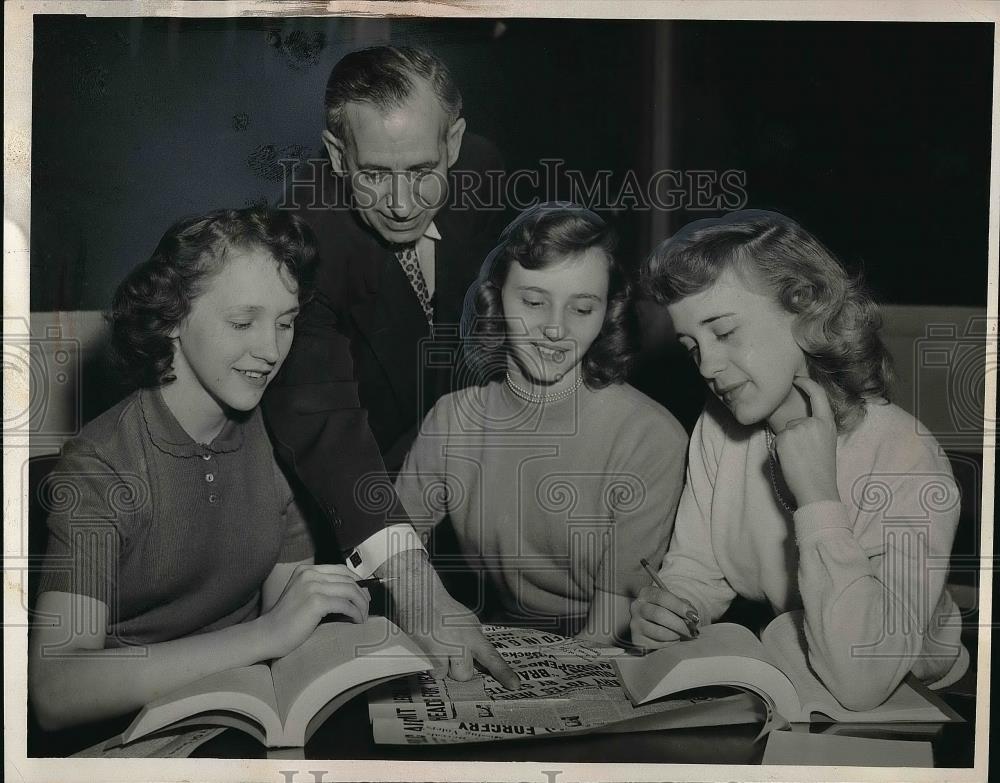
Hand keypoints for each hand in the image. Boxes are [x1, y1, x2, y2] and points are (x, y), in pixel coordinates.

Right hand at [256, 564, 369, 658]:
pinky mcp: (316, 602)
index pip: (341, 569)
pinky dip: (355, 613)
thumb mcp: (302, 594)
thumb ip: (321, 587)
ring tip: (363, 616)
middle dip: (363, 594)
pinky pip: (346, 605)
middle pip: (348, 579)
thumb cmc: (287, 620)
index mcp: (306, 570)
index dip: (357, 581)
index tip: (364, 594)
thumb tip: (351, 590)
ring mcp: (312, 587)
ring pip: (350, 591)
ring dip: (362, 605)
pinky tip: (357, 621)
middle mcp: (309, 574)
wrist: (268, 634)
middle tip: (367, 607)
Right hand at [379, 550, 519, 690]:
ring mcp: (451, 645)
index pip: (491, 655)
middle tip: (446, 655)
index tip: (514, 685)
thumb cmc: (435, 603)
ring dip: (443, 667)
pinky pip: (436, 671)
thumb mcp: (460, 619)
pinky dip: (430, 665)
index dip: (503, 672)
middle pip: (467, 673)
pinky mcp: (435, 650)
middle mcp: (466, 639)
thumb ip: (469, 638)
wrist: (418, 590)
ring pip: (452, 674)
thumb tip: (470, 659)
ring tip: (435, 648)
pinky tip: (426, 648)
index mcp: (474, 630)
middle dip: (457, 670)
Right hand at [629, 585, 699, 648]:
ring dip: (675, 634)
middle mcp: (637, 607)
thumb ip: (683, 605)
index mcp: (646, 593)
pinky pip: (656, 644)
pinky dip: (669, 643)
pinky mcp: (637, 639)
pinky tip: (673, 639)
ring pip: (658, 631)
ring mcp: (635, 624)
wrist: (648, 622)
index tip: (693, 615)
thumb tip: (692, 616)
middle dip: (679, 624)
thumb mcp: (672, 602)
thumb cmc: (665, 610)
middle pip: (659, 615)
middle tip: (692, 630)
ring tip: (682, 634)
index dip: (680, 606)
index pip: (662, 597)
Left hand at [772, 376, 839, 506]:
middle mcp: (813, 423)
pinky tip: (789, 462)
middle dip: (791, 438)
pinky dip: (778, 453)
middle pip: (793, 422)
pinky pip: (775, 442)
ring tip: (798, 461)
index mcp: (827, 423)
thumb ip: (814, 429)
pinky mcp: (785, 437)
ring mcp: (798, 428)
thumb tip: (795, 424)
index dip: (807, 384)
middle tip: (802, 458)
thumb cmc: (820, 472)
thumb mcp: (825, 443)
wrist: (817, 489)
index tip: (798, 378)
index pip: (818, 395)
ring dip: (784, 446)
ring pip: (783, 433)